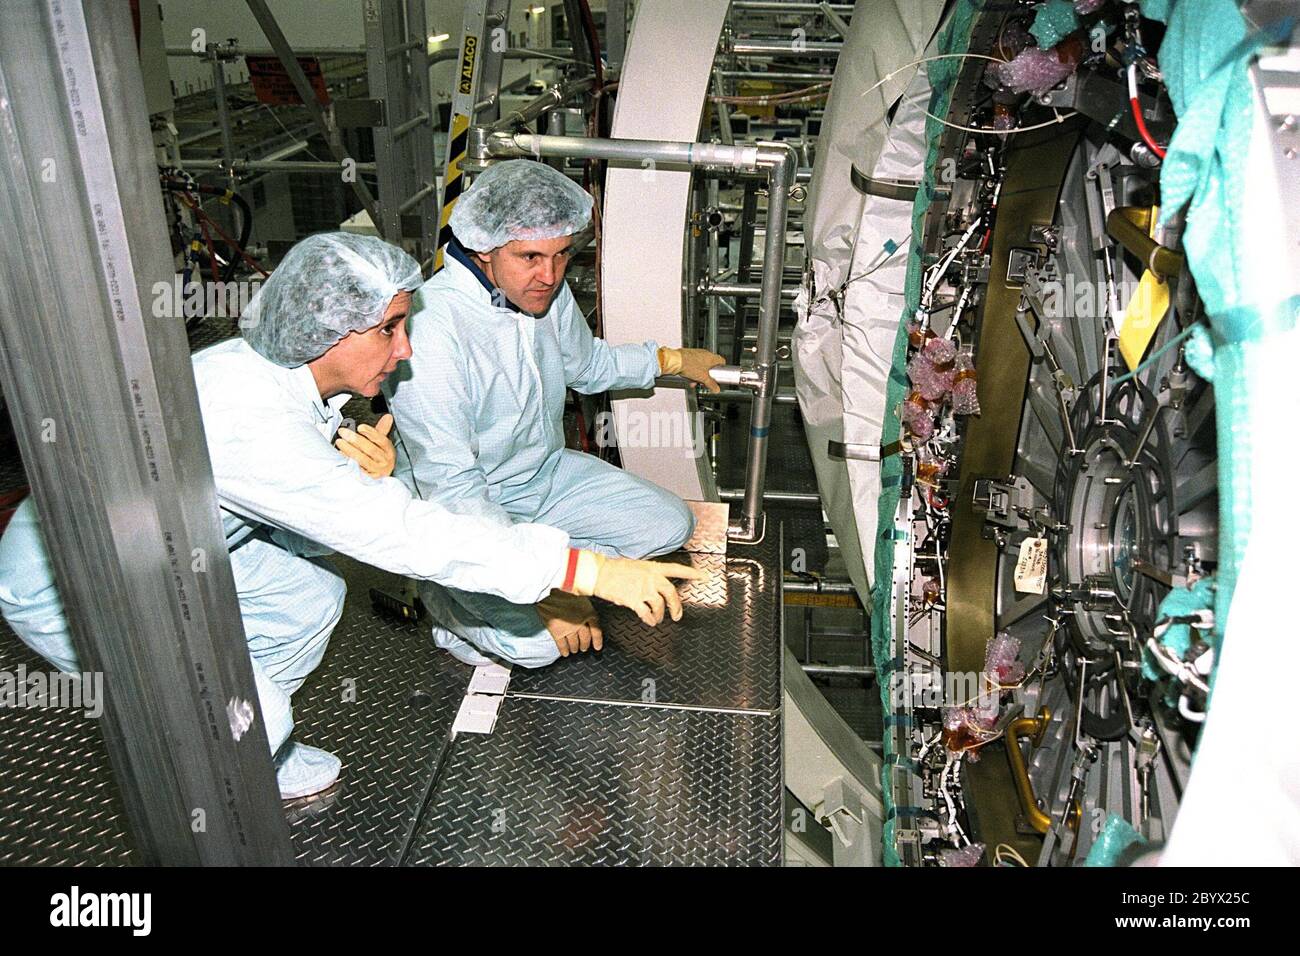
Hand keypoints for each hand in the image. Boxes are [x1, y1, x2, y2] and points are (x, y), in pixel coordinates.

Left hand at [336, 413, 395, 478]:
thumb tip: (388, 417)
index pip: (381, 440)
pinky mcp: (367, 479)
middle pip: (370, 449)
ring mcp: (376, 471)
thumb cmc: (380, 459)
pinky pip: (356, 470)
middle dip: (355, 440)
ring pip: (362, 459)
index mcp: (389, 451)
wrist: (381, 478)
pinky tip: (340, 455)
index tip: (360, 427)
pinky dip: (348, 462)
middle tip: (343, 432)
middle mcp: (384, 462)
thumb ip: (382, 430)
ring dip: (349, 450)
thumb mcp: (382, 445)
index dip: (371, 433)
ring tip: (339, 442)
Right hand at [537, 589, 602, 656]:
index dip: (597, 641)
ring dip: (575, 648)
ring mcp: (568, 629)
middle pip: (585, 639)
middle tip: (584, 648)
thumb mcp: (582, 598)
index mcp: (589, 613)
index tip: (597, 647)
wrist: (548, 593)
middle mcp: (580, 623)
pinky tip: (565, 654)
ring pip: (574, 643)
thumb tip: (591, 617)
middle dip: (585, 645)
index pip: (596, 631)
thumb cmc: (565, 593)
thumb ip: (587, 609)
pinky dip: (564, 650)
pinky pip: (562, 645)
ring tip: (575, 650)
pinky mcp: (557, 632)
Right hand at [568, 551, 707, 626]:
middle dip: (677, 606)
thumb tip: (655, 585)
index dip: (692, 573)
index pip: (677, 569)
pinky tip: (648, 621)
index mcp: (653, 567)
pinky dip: (649, 619)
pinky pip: (646, 613)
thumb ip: (649, 574)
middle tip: (677, 616)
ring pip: (660, 606)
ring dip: (660, 616)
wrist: (598, 573)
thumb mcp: (636, 566)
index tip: (705, 577)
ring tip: (657, 620)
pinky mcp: (634, 600)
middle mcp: (651, 578)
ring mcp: (643, 589)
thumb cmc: (614, 569)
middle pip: (672, 593)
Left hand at [658, 347, 724, 392]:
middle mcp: (705, 353)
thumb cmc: (689, 365)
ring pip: (701, 366)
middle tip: (704, 381)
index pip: (721, 361)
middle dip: (707, 375)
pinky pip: (694, 364)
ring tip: (694, 381)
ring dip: (699, 375)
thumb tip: (716, 389)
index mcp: (711, 357)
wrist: (675, 361)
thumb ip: (711, 384)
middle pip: (710, 366)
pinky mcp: (689, 355)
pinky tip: (689, 377)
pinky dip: (692, 371)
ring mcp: (696, 354)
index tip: (719, 375)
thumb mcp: (703, 378)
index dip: (722, 369)